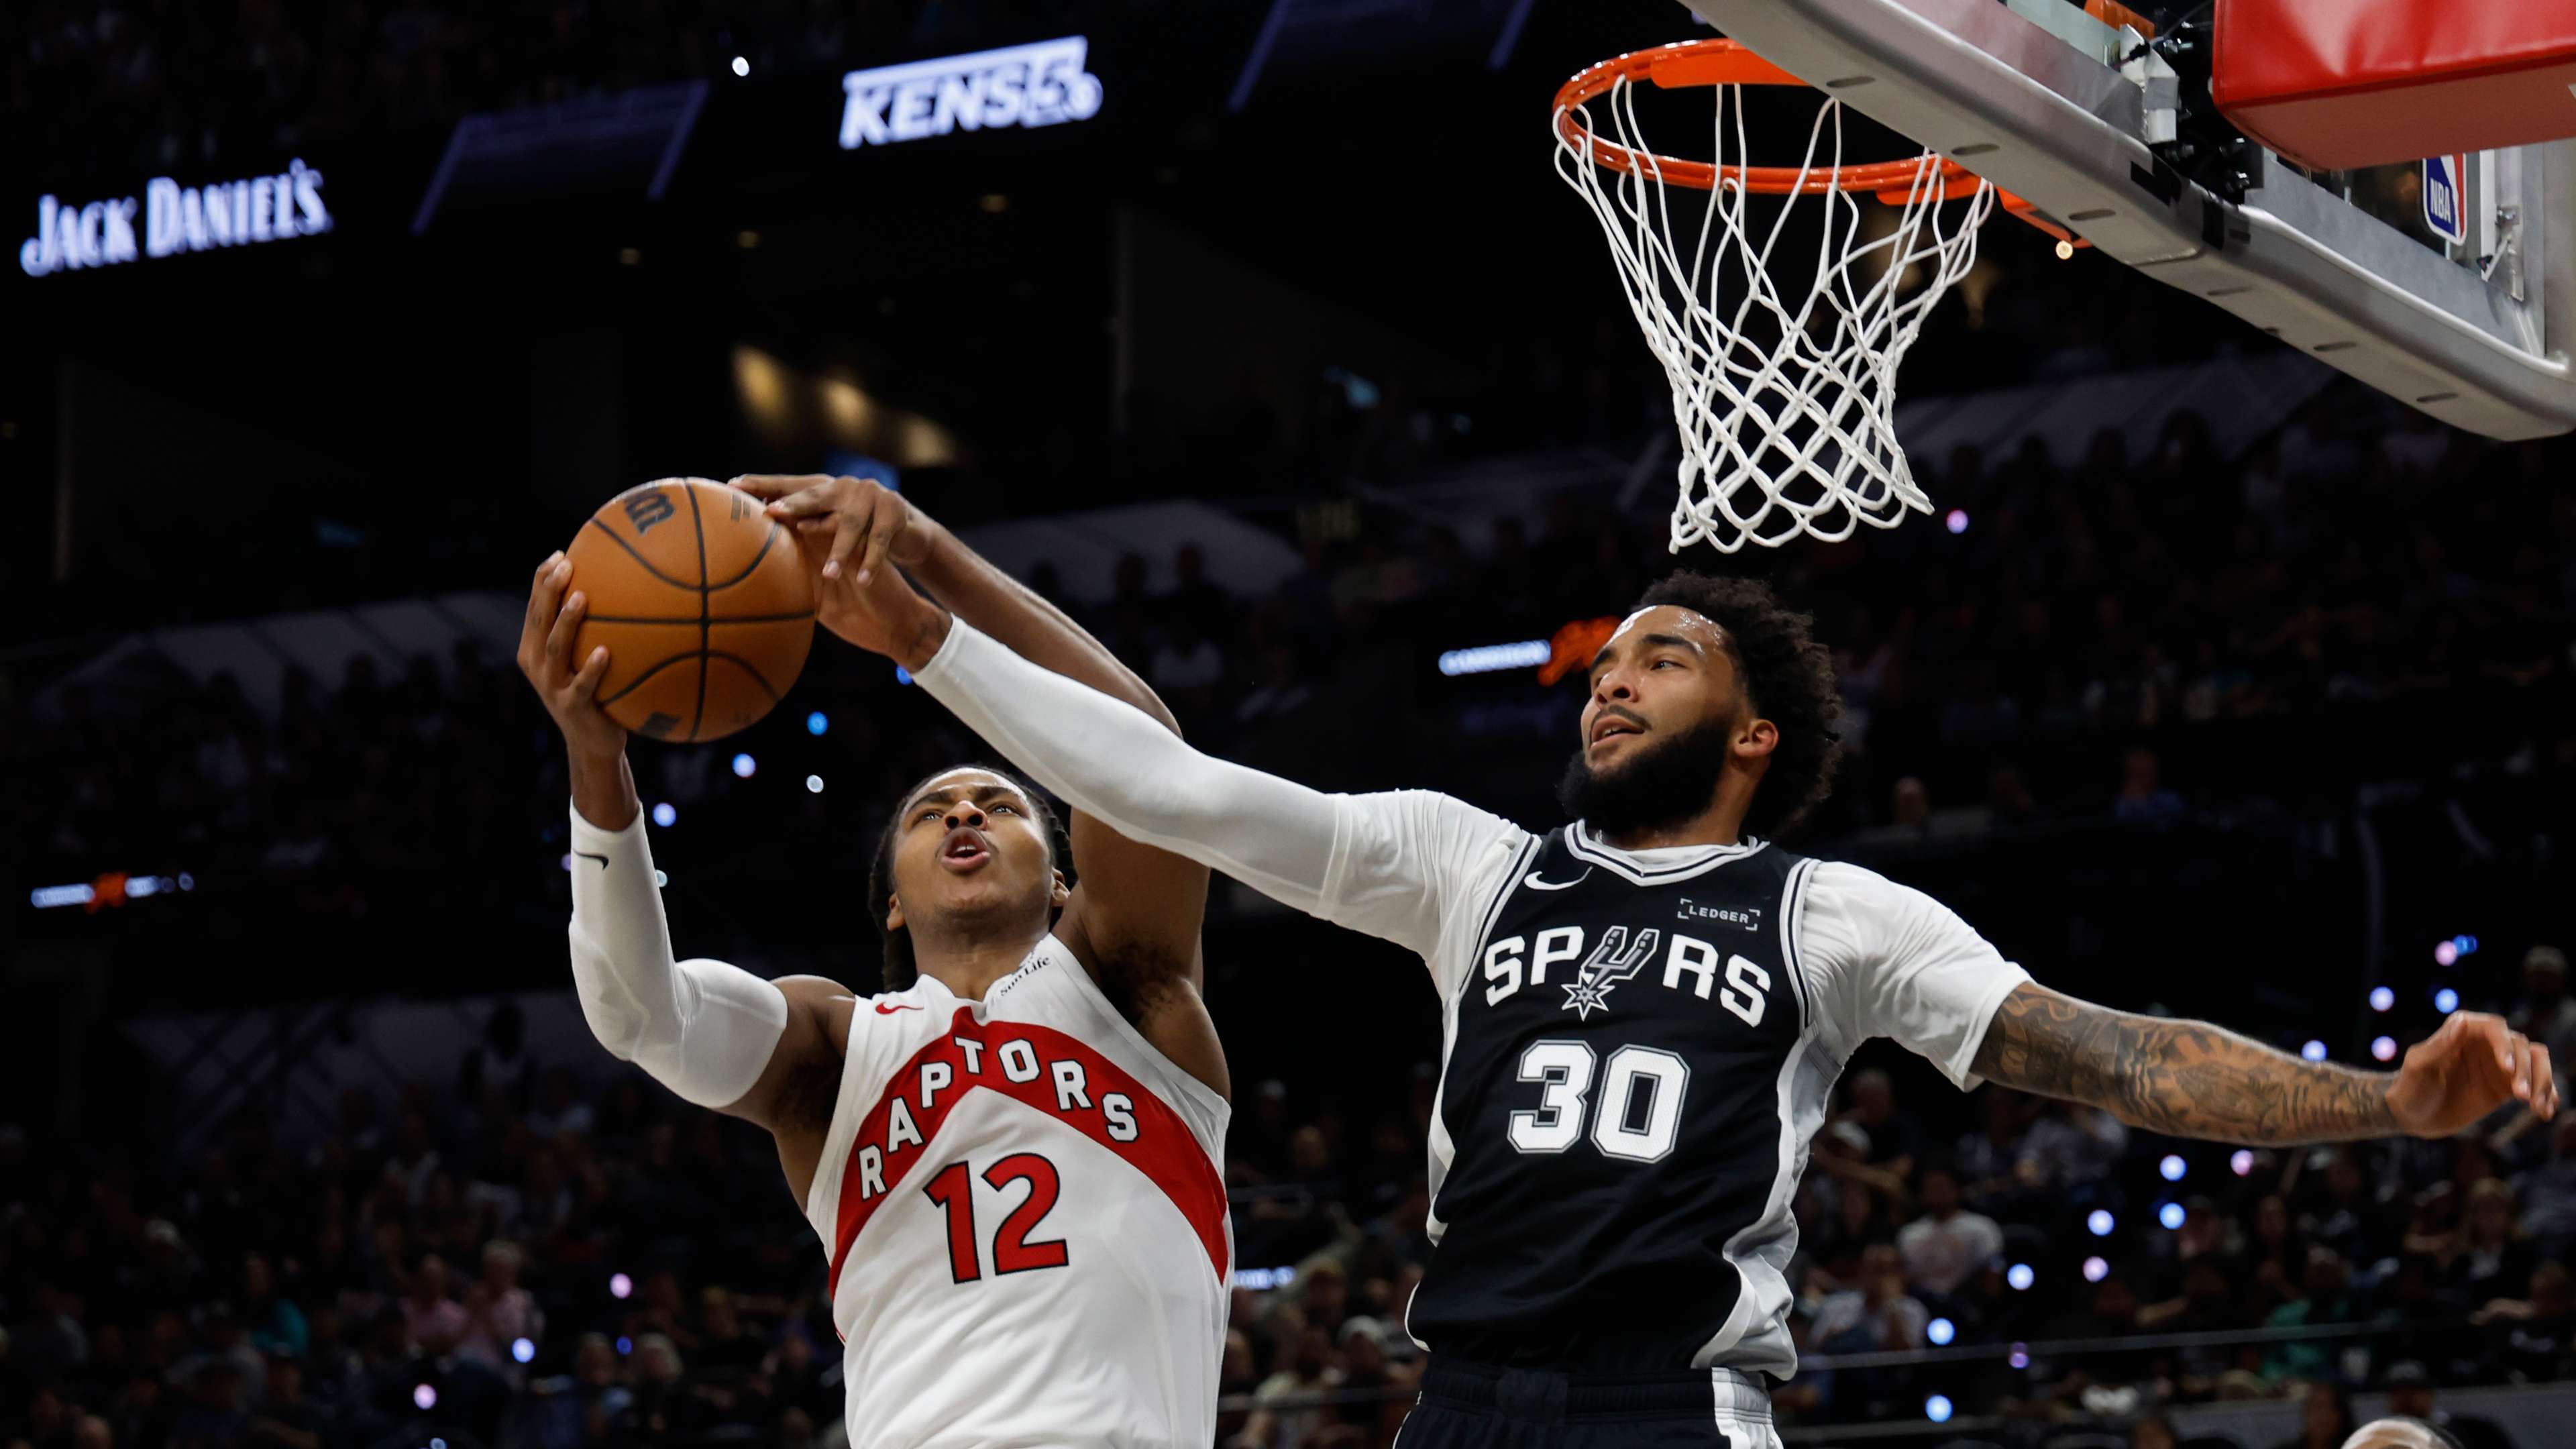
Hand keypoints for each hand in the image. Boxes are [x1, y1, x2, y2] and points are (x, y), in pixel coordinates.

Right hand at [514, 552, 623, 758]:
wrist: (593, 743)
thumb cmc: (596, 693)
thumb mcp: (586, 659)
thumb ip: (593, 629)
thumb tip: (624, 587)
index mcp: (535, 650)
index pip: (535, 608)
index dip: (543, 580)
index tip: (560, 554)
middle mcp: (537, 666)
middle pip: (539, 621)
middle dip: (548, 590)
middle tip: (565, 564)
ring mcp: (551, 687)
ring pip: (556, 649)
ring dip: (567, 622)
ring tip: (582, 598)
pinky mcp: (571, 708)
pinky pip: (582, 685)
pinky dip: (592, 668)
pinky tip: (607, 651)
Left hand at [730, 474, 939, 585]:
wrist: (909, 531)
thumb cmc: (858, 533)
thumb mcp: (828, 528)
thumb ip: (801, 528)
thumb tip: (754, 545)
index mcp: (823, 488)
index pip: (787, 484)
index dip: (762, 483)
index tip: (734, 485)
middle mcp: (844, 487)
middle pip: (815, 495)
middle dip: (794, 504)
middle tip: (771, 512)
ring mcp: (871, 497)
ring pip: (850, 524)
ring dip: (838, 549)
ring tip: (828, 573)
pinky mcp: (894, 513)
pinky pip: (879, 541)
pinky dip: (871, 561)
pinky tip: (863, 578)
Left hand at [2386, 1011, 2556, 1137]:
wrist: (2413, 1115)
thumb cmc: (2410, 1087)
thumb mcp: (2420, 1067)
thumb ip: (2440, 1045)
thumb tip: (2461, 1021)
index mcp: (2461, 1030)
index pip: (2494, 1027)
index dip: (2504, 1045)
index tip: (2507, 1069)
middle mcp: (2485, 1043)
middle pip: (2520, 1045)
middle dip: (2526, 1069)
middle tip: (2520, 1097)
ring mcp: (2498, 1064)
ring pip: (2535, 1061)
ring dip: (2542, 1081)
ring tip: (2538, 1108)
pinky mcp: (2507, 1085)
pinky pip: (2536, 1083)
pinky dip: (2546, 1095)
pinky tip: (2545, 1112)